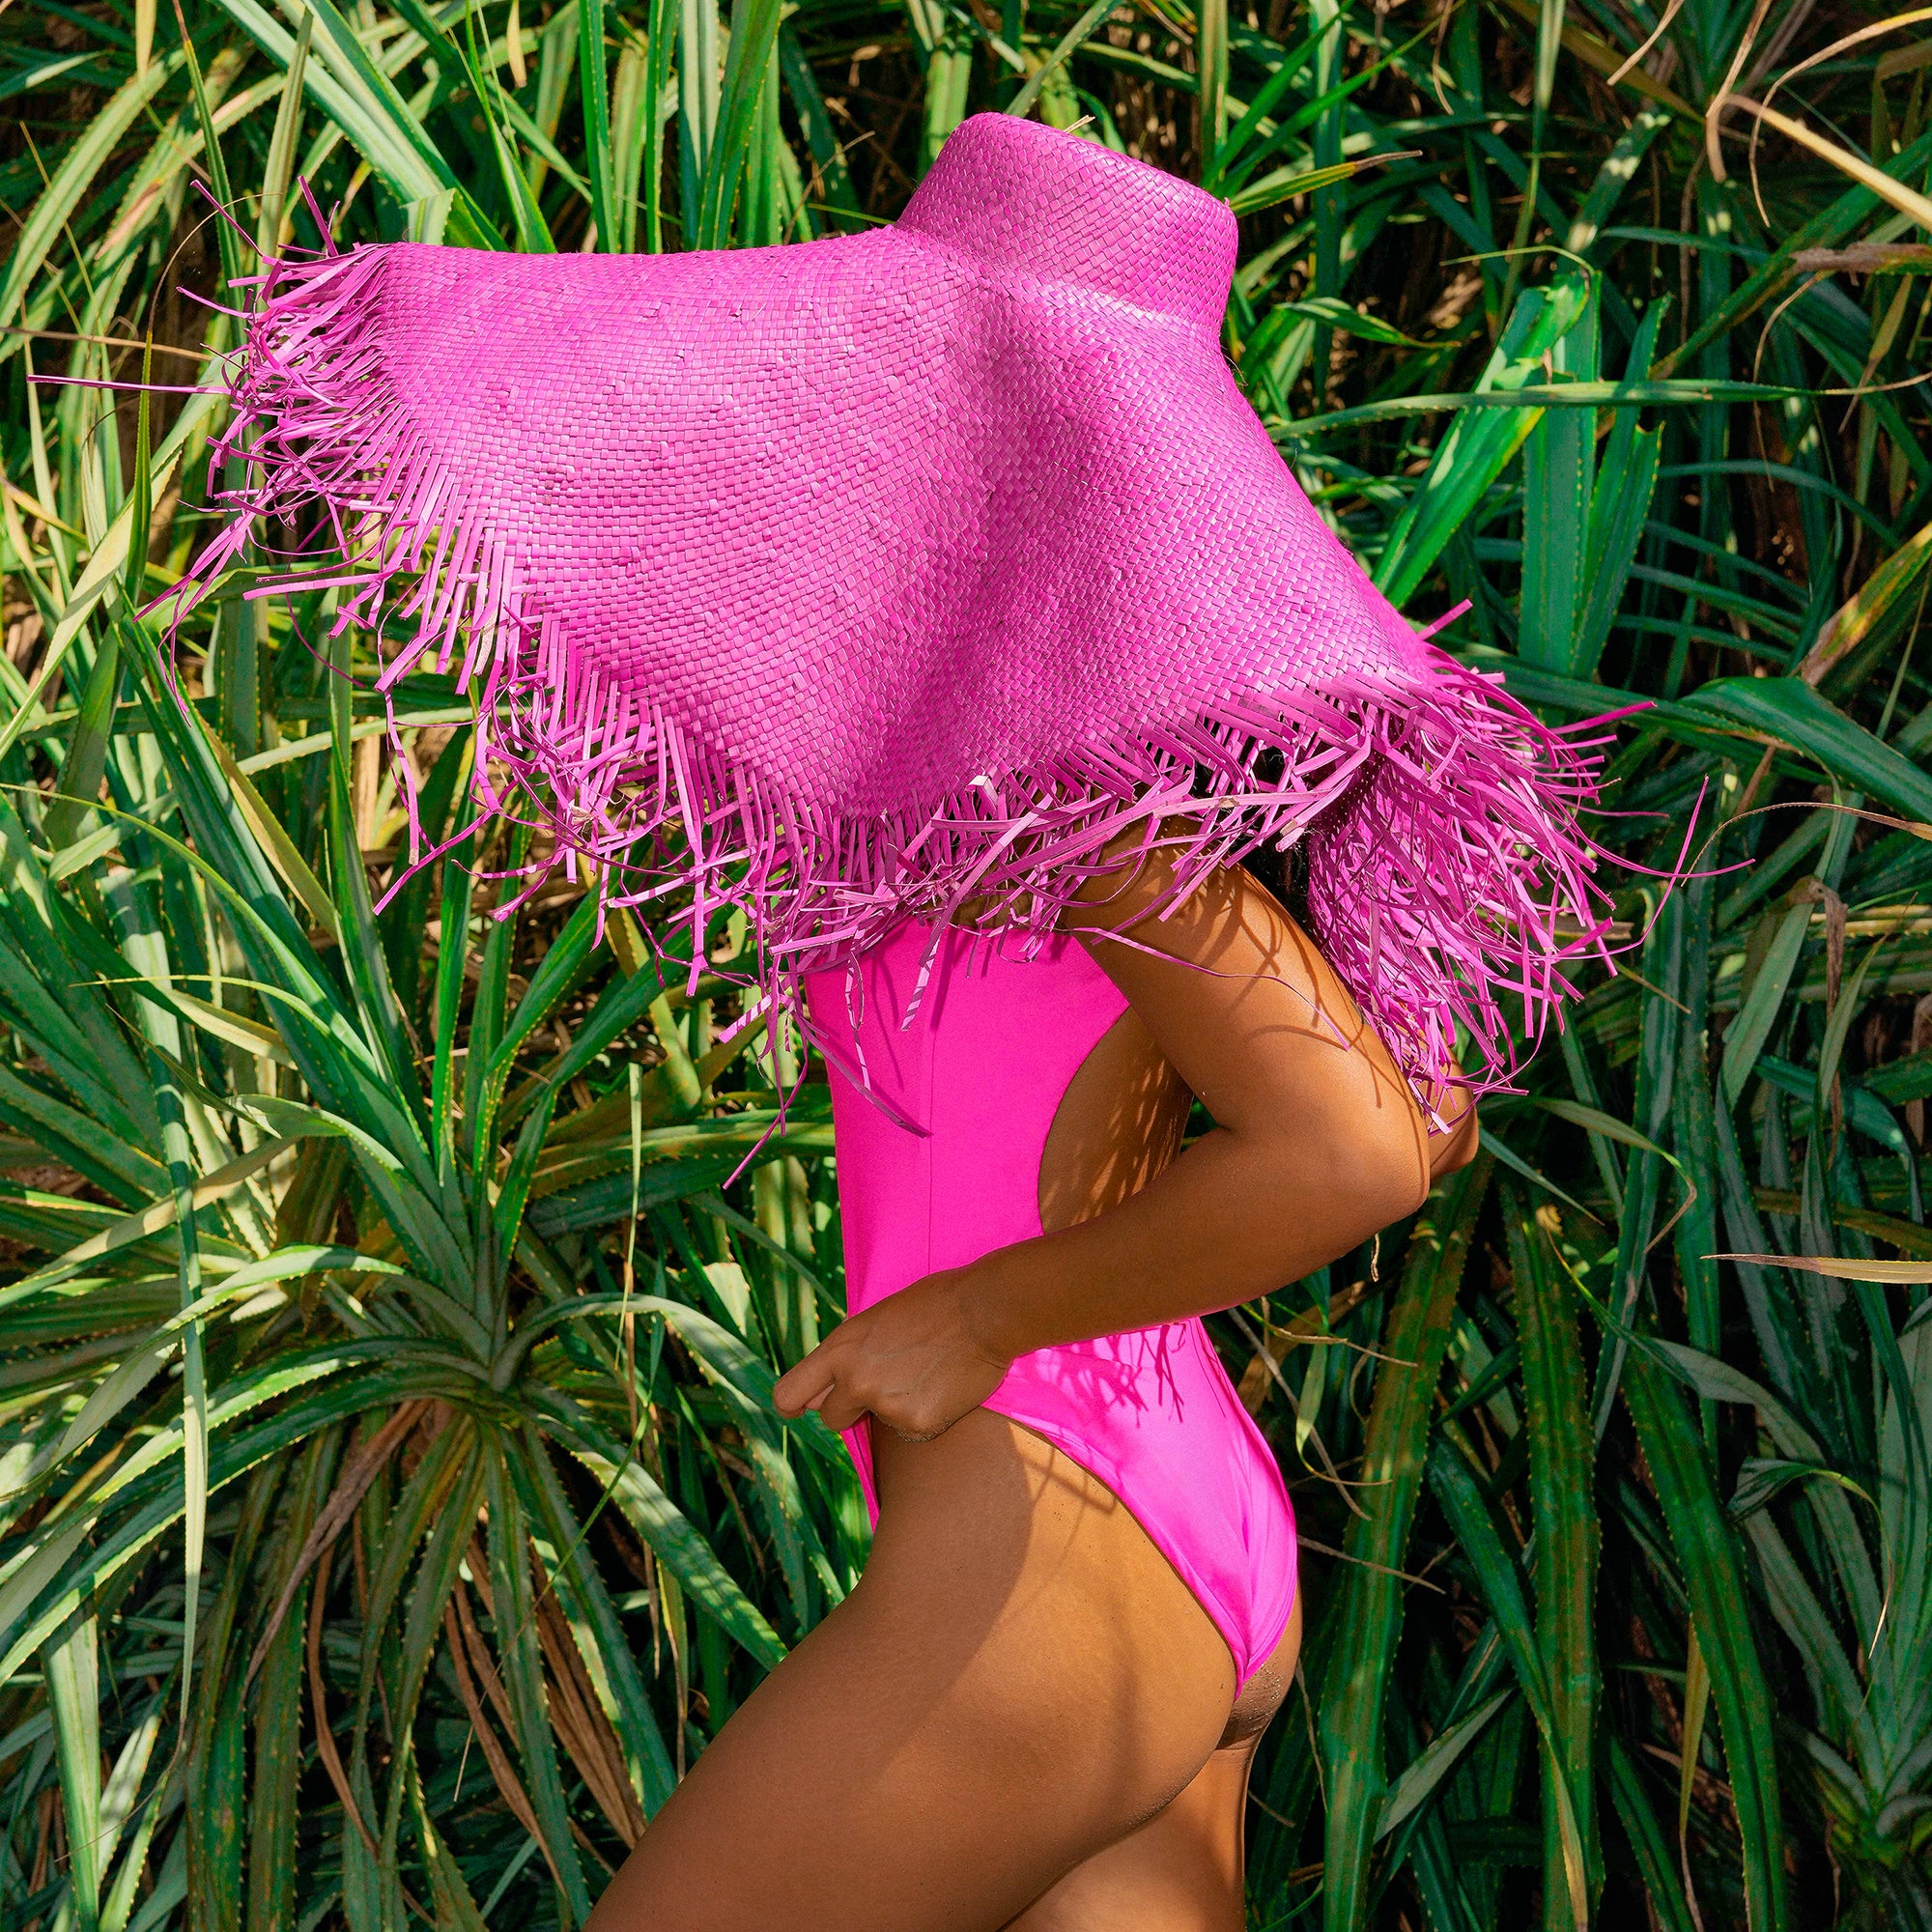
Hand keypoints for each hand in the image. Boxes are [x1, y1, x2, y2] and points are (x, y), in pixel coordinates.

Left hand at [771, 1265, 1011, 1440]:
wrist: (984, 1311)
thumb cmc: (934, 1304)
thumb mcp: (876, 1320)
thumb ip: (850, 1354)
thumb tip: (830, 1386)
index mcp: (840, 1349)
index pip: (789, 1394)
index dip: (794, 1405)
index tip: (800, 1409)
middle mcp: (855, 1381)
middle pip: (831, 1419)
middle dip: (850, 1410)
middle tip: (883, 1387)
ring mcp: (885, 1406)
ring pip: (878, 1424)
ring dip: (895, 1409)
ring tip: (926, 1373)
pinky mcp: (917, 1425)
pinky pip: (911, 1432)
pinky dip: (924, 1417)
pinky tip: (943, 1388)